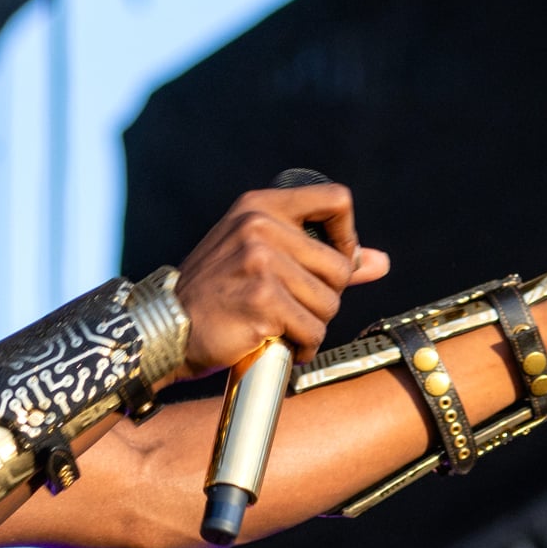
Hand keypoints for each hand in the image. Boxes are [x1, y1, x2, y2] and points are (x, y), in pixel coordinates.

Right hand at [171, 181, 390, 375]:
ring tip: (278, 326)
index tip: (330, 263)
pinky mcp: (262, 299)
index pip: (336, 200)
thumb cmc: (216, 295)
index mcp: (260, 207)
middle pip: (340, 266)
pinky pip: (312, 331)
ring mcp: (260, 261)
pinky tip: (275, 343)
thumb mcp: (262, 259)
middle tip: (289, 308)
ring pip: (329, 303)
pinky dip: (300, 346)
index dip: (347, 237)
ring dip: (310, 325)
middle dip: (323, 297)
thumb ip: (322, 257)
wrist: (166, 330)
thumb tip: (380, 262)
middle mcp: (259, 226)